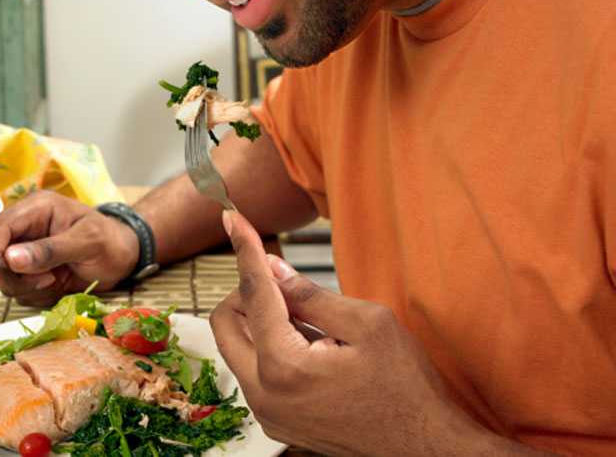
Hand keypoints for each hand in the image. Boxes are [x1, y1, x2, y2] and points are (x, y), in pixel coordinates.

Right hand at [0, 191, 138, 305]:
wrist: (125, 256)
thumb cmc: (110, 240)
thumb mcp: (86, 242)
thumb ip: (49, 250)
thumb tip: (10, 258)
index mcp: (36, 209)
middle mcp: (26, 230)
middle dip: (16, 276)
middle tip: (46, 280)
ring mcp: (27, 253)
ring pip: (7, 279)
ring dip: (29, 287)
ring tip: (56, 279)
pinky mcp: (32, 274)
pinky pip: (21, 292)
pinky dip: (38, 295)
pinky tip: (58, 284)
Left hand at [210, 210, 494, 455]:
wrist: (427, 450)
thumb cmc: (407, 390)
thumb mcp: (368, 324)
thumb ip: (311, 294)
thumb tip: (271, 269)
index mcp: (283, 367)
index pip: (252, 292)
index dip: (244, 249)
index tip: (232, 219)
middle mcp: (264, 395)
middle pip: (225, 322)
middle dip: (246, 291)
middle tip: (282, 280)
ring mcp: (268, 413)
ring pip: (239, 347)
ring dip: (262, 321)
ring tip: (314, 321)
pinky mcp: (278, 421)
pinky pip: (257, 371)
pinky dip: (272, 347)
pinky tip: (314, 345)